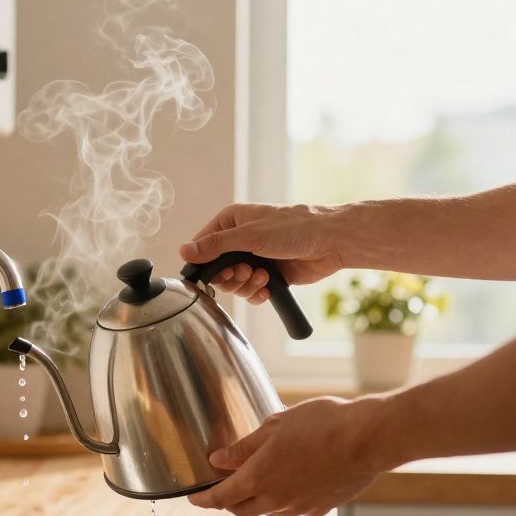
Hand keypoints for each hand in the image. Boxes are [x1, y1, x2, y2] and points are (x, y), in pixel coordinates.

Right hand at [179, 203, 347, 302]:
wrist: (331, 242)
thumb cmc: (294, 228)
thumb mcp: (250, 235)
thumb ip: (215, 246)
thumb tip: (184, 251)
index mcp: (231, 222)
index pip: (202, 246)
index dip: (204, 263)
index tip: (215, 272)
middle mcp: (239, 240)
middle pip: (216, 270)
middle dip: (230, 277)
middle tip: (245, 271)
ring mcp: (254, 259)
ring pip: (233, 284)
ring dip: (246, 285)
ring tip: (263, 276)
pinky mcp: (268, 275)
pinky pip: (251, 292)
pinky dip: (257, 293)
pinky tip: (269, 286)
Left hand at [188, 396, 399, 515]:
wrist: (369, 439)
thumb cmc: (324, 425)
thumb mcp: (275, 426)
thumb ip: (244, 447)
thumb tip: (219, 459)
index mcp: (260, 477)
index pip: (221, 497)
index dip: (204, 500)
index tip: (195, 500)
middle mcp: (278, 498)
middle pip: (242, 509)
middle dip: (229, 501)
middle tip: (224, 488)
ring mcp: (301, 506)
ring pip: (270, 510)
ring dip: (258, 500)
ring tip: (261, 479)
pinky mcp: (322, 507)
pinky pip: (296, 508)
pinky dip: (286, 499)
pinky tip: (293, 481)